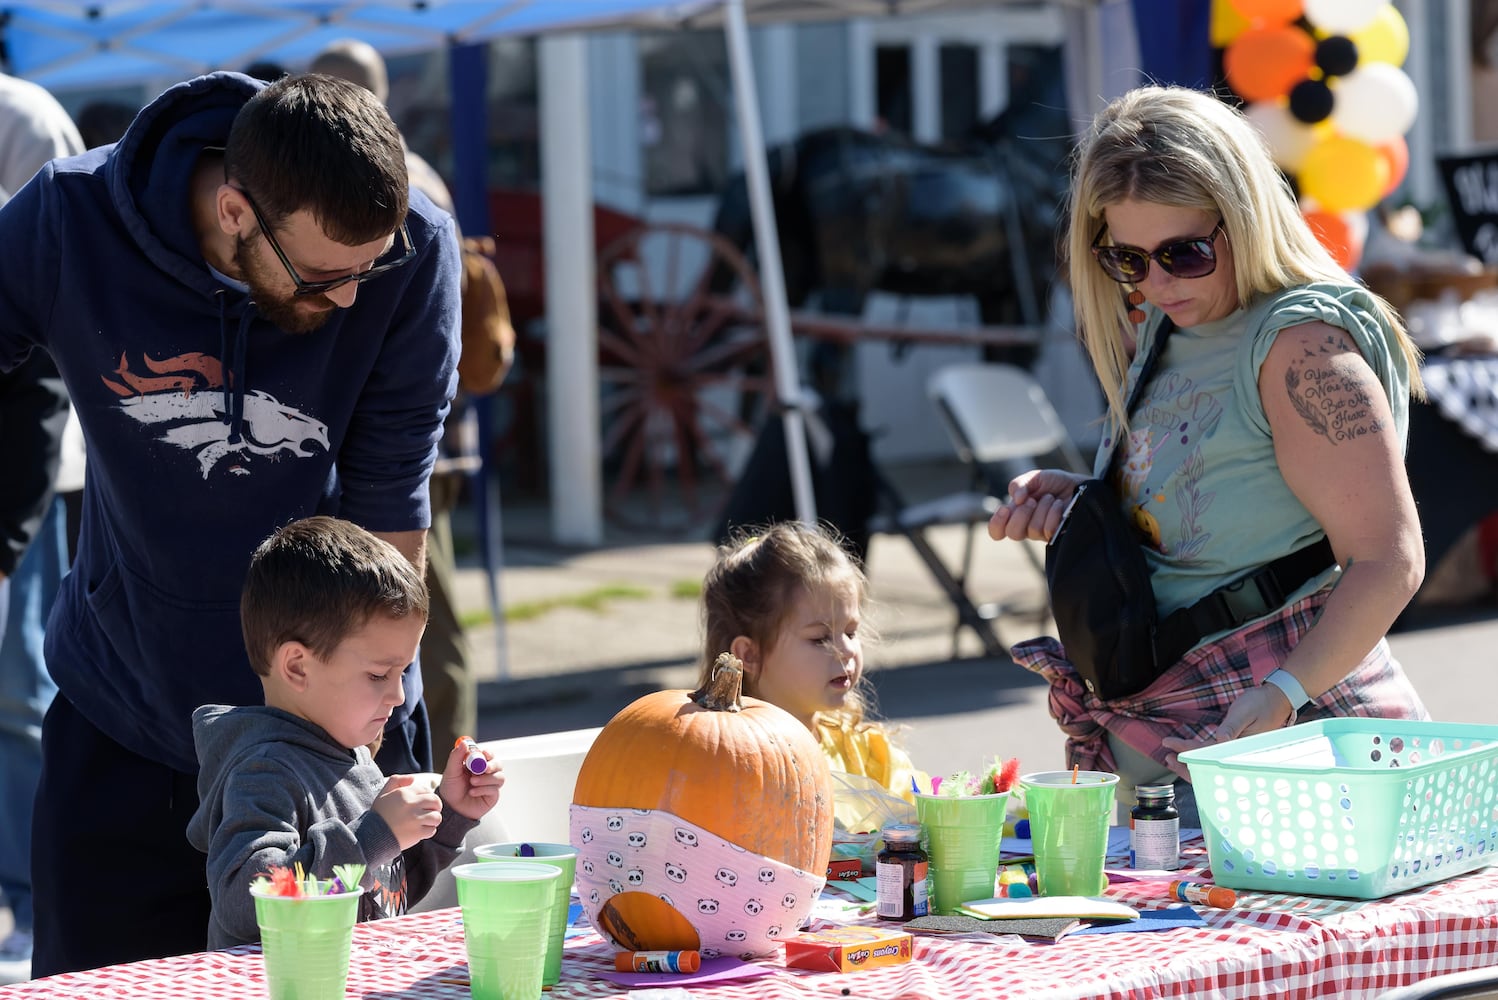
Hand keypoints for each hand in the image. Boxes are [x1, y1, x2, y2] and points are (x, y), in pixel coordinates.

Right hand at [372, 773, 443, 849]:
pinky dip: (429, 832)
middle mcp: (411, 804)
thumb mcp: (383, 793)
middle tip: (429, 812)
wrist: (370, 836)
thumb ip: (397, 781)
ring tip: (426, 822)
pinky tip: (421, 832)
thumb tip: (413, 778)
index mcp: (404, 793)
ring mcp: (414, 819)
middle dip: (435, 807)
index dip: (426, 796)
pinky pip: (432, 830)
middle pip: (435, 801)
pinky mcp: (416, 833)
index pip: (426, 790)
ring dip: (433, 820)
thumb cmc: (379, 814)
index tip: (422, 804)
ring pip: (436, 816)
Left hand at [437, 742, 504, 821]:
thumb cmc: (451, 789)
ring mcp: (490, 784)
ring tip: (473, 782)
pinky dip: (483, 789)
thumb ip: (456, 757)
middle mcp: (486, 773)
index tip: (485, 753)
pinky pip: (494, 789)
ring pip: (499, 777)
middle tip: (484, 768)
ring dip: (486, 779)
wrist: (451, 808)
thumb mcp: (451, 771)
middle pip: (498, 764)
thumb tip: (464, 743)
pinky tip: (472, 792)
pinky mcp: (492, 796)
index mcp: (477, 764)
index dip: (489, 753)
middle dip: (492, 765)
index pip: (489, 755)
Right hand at [988, 469, 1087, 542]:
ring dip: (1042, 509)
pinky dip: (1054, 513)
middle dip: (1022, 514)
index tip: (1005, 509)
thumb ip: (1019, 484)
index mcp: (1015, 514)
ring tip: (1051, 498)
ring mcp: (1042, 534)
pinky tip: (1059, 505)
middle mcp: (1026, 527)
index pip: (997, 531)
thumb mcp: (1035, 477)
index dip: (997, 523)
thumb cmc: (1055, 483)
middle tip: (1032, 500)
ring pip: (1033, 530)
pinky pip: (1049, 530)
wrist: (1080, 486)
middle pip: (1013, 533)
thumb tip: (1016, 499)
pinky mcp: (1056, 536)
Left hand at [1160, 685, 1294, 762]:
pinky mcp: (1235, 746)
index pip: (1209, 753)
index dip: (1188, 751)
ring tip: (1172, 758)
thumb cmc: (1262, 703)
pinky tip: (1190, 753)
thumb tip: (1220, 740)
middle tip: (1168, 758)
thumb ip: (1231, 727)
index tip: (1171, 745)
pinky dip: (1201, 756)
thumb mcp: (1244, 712)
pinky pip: (1215, 756)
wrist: (1277, 699)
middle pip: (1209, 767)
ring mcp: (1236, 751)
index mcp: (1240, 747)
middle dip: (1187, 766)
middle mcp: (1238, 753)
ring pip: (1211, 764)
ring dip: (1192, 763)